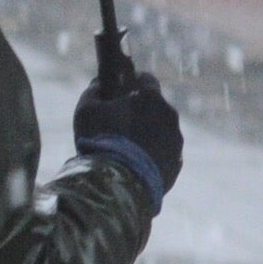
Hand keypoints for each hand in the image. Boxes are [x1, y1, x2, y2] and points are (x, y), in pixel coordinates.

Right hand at [73, 64, 180, 201]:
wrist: (117, 183)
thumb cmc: (100, 140)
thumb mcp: (86, 110)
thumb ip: (93, 91)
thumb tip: (99, 85)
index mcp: (151, 98)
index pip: (147, 79)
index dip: (134, 83)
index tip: (123, 92)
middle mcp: (170, 116)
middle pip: (156, 108)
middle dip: (142, 113)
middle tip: (121, 126)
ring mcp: (176, 142)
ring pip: (162, 133)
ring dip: (148, 136)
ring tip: (127, 152)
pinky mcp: (176, 164)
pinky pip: (164, 156)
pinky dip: (153, 158)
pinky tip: (135, 166)